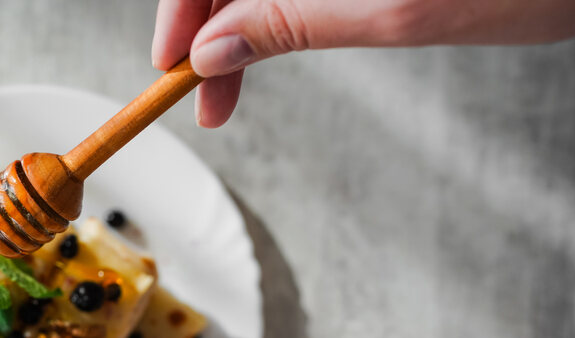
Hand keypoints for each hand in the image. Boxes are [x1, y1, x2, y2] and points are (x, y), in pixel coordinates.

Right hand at [152, 0, 574, 126]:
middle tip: (210, 90)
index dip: (182, 8)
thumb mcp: (399, 8)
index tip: (174, 68)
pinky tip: (280, 33)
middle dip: (212, 18)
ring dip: (245, 13)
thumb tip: (216, 44)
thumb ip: (294, 18)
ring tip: (239, 73)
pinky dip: (284, 0)